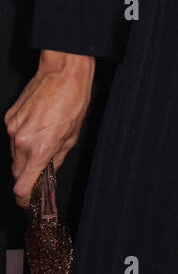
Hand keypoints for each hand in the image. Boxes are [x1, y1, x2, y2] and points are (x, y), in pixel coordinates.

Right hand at [4, 50, 94, 207]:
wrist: (62, 72)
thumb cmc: (73, 101)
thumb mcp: (72, 136)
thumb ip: (57, 159)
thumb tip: (48, 173)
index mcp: (40, 150)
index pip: (22, 186)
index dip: (24, 198)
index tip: (28, 201)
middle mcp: (22, 141)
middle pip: (17, 172)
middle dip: (27, 175)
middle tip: (40, 170)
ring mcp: (13, 129)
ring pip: (15, 154)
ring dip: (25, 154)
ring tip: (42, 139)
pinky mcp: (9, 117)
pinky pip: (13, 136)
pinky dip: (22, 137)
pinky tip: (36, 125)